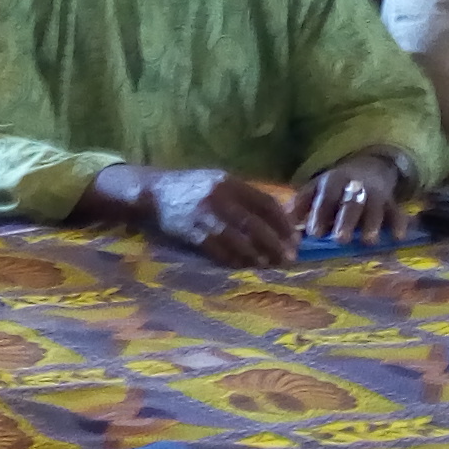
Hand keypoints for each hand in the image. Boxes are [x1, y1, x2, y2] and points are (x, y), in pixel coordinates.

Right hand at [139, 167, 299, 266]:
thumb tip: (277, 218)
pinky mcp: (192, 234)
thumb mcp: (219, 182)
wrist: (153, 193)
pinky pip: (219, 252)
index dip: (284, 223)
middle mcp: (220, 197)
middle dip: (275, 243)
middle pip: (255, 224)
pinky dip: (234, 261)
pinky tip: (244, 266)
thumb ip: (244, 197)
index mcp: (231, 183)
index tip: (295, 238)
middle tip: (288, 258)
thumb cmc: (190, 188)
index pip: (266, 203)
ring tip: (268, 265)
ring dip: (256, 256)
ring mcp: (205, 216)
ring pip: (239, 241)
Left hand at [302, 151, 404, 244]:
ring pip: (375, 208)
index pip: (326, 197)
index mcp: (333, 182)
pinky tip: (398, 237)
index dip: (320, 213)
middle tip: (340, 240)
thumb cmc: (335, 188)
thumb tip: (283, 222)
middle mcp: (356, 186)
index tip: (314, 233)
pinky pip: (397, 213)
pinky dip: (399, 224)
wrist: (368, 168)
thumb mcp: (316, 189)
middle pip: (351, 203)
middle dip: (346, 221)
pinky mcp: (392, 203)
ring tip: (369, 241)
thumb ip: (300, 205)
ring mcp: (376, 195)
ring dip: (372, 224)